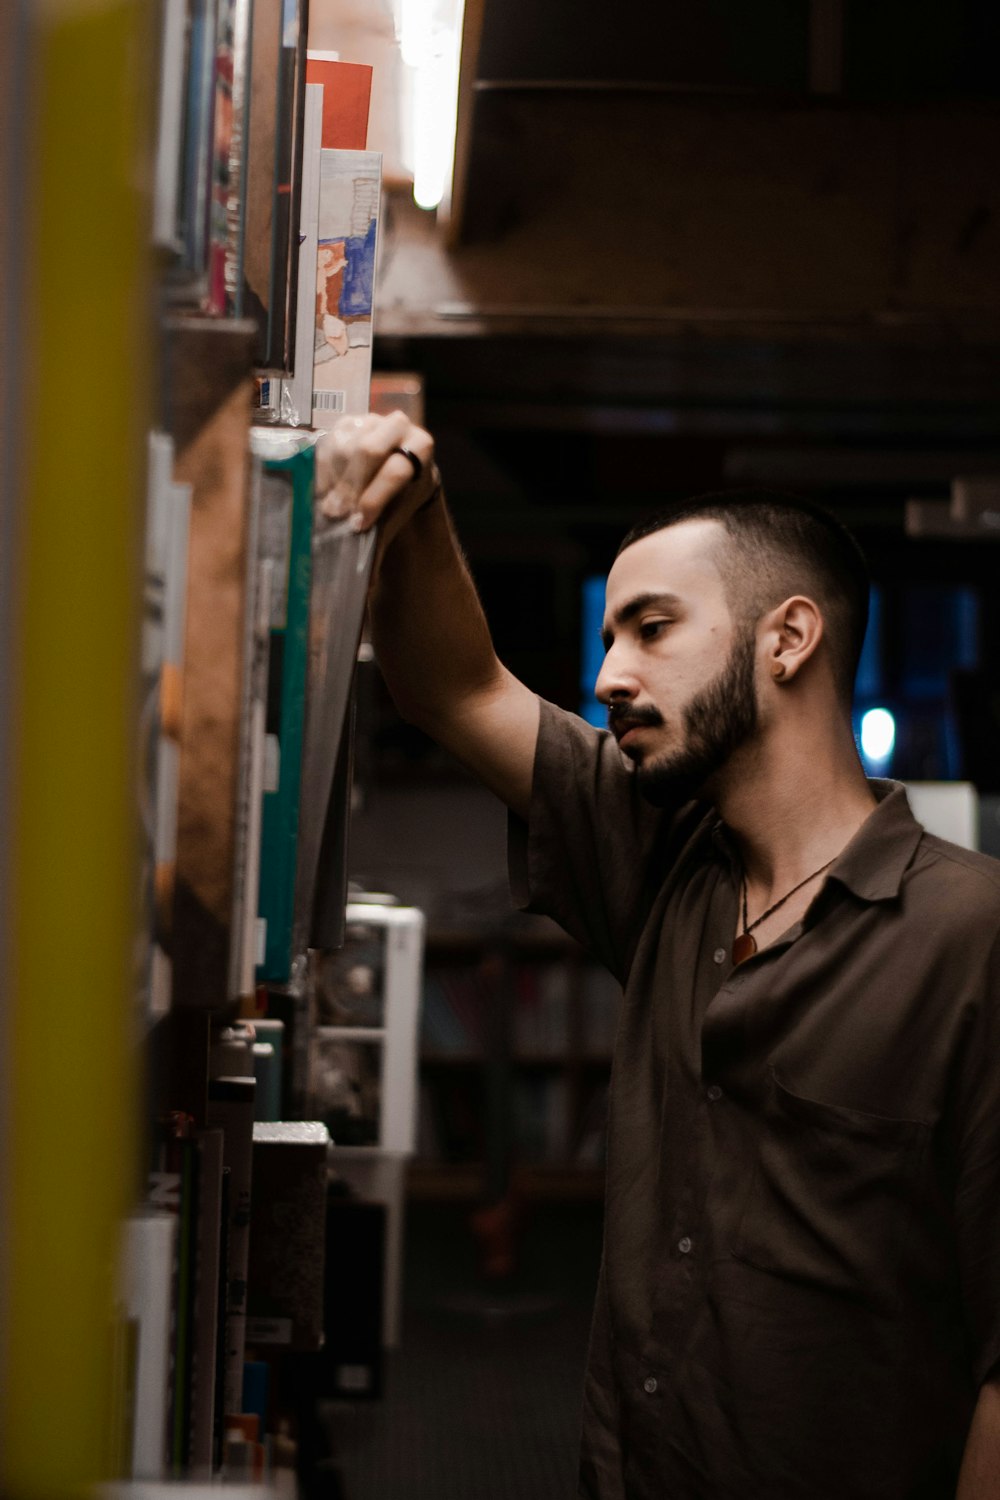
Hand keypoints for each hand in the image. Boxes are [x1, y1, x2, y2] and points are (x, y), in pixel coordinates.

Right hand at [314, 410, 438, 538]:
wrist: (399, 469)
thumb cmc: (401, 495)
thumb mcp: (401, 510)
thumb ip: (384, 528)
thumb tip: (364, 575)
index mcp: (421, 446)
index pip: (396, 470)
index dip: (375, 499)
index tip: (358, 524)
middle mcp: (398, 426)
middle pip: (368, 451)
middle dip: (350, 487)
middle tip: (336, 515)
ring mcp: (370, 421)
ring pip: (345, 447)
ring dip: (333, 481)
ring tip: (330, 508)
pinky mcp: (346, 423)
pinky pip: (327, 445)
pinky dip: (322, 472)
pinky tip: (323, 492)